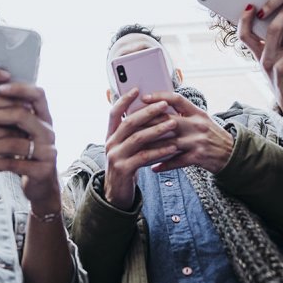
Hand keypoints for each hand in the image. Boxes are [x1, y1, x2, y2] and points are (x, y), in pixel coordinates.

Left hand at [0, 83, 62, 213]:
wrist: (41, 184)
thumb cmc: (24, 153)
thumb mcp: (21, 131)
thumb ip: (8, 115)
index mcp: (44, 117)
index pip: (37, 94)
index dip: (20, 88)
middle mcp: (48, 131)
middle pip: (24, 115)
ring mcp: (48, 151)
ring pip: (15, 142)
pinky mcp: (41, 170)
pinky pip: (13, 164)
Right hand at [103, 88, 179, 209]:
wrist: (117, 194)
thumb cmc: (127, 165)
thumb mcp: (126, 147)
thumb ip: (133, 133)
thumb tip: (151, 112)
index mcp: (110, 135)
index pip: (114, 112)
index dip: (124, 100)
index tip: (137, 89)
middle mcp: (110, 143)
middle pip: (129, 122)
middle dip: (148, 112)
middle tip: (164, 105)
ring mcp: (115, 156)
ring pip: (137, 138)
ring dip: (157, 129)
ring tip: (173, 123)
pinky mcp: (123, 169)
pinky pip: (144, 156)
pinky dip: (159, 151)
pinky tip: (172, 147)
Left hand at [139, 92, 233, 173]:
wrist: (232, 154)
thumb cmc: (212, 135)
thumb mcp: (201, 119)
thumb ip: (184, 113)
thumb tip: (160, 106)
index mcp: (197, 112)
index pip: (177, 99)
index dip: (160, 97)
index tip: (144, 98)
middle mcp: (197, 125)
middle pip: (168, 121)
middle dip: (148, 123)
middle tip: (131, 125)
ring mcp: (197, 141)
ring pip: (168, 142)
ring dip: (151, 146)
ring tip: (136, 148)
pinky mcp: (198, 157)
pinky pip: (176, 161)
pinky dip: (164, 164)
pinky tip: (152, 167)